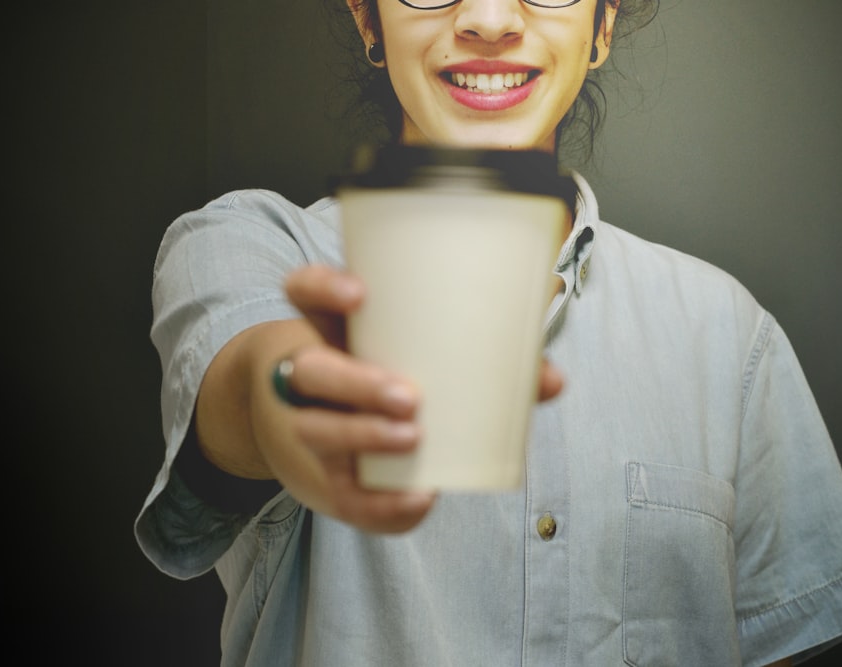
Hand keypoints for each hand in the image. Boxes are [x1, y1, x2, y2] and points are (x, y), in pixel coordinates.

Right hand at [247, 265, 433, 532]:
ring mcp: (307, 430)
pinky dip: (382, 506)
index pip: (304, 294)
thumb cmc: (365, 367)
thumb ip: (446, 338)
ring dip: (364, 437)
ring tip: (412, 438)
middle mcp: (301, 377)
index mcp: (319, 329)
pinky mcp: (322, 480)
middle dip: (357, 386)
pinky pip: (343, 497)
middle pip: (313, 374)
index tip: (359, 293)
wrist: (298, 419)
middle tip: (409, 395)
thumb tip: (543, 368)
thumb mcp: (381, 341)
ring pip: (318, 433)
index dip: (324, 288)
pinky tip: (422, 498)